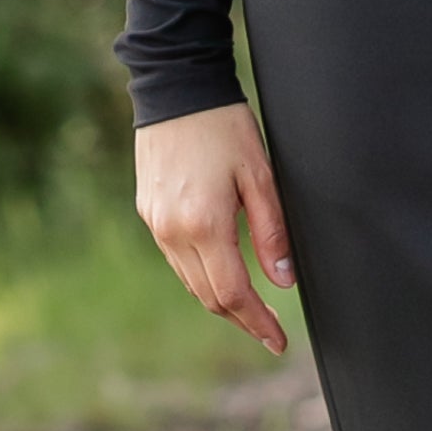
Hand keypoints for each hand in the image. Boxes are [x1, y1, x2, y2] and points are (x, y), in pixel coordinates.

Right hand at [134, 104, 296, 354]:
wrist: (175, 89)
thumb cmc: (224, 125)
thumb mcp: (259, 175)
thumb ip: (272, 231)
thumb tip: (283, 281)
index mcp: (204, 225)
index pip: (234, 294)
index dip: (258, 323)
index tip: (279, 341)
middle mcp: (173, 232)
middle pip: (209, 297)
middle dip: (241, 319)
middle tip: (270, 332)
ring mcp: (155, 224)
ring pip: (190, 282)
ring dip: (220, 300)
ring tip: (250, 309)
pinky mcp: (148, 212)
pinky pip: (176, 259)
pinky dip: (201, 276)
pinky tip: (221, 273)